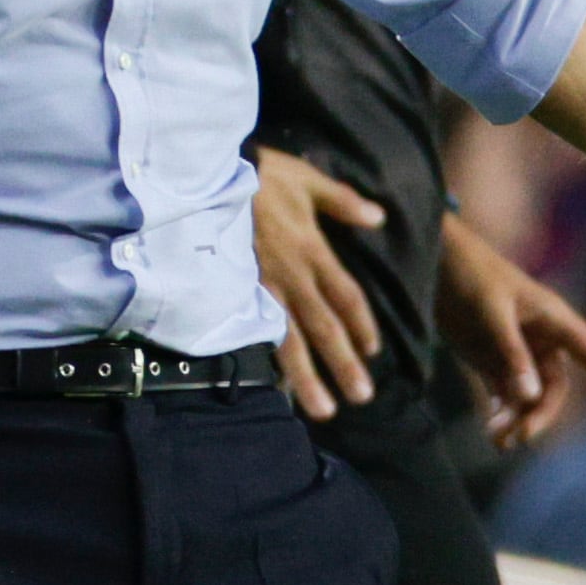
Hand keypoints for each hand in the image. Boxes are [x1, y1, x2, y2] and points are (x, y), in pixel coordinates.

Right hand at [252, 147, 386, 420]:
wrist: (206, 174)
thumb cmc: (259, 173)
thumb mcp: (307, 179)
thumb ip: (343, 202)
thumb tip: (379, 217)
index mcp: (312, 250)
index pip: (346, 296)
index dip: (362, 324)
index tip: (373, 351)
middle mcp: (291, 275)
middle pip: (324, 326)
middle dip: (343, 363)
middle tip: (362, 398)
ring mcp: (260, 287)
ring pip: (289, 339)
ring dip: (308, 377)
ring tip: (323, 410)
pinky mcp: (232, 292)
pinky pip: (253, 331)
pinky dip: (265, 360)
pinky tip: (274, 387)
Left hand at [439, 213, 585, 451]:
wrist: (433, 258)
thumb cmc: (468, 275)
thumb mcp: (490, 313)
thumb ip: (511, 354)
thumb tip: (530, 397)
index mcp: (554, 319)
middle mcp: (541, 338)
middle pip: (555, 388)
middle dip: (539, 415)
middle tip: (515, 437)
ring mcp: (517, 351)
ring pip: (530, 396)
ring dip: (517, 419)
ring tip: (496, 439)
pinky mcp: (491, 360)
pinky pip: (506, 394)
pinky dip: (502, 413)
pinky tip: (492, 429)